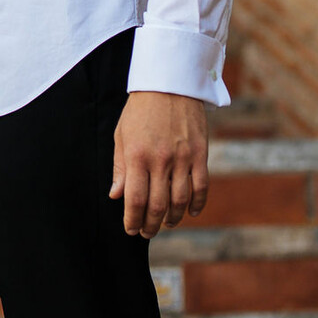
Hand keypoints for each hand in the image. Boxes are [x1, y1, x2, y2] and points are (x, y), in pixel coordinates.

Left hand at [110, 91, 209, 237]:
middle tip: (147, 232)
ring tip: (166, 224)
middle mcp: (160, 160)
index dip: (132, 220)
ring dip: (173, 218)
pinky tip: (190, 212)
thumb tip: (116, 195)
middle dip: (150, 224)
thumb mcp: (122, 135)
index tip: (130, 230)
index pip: (134, 199)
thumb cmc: (140, 110)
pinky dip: (197, 204)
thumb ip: (120, 167)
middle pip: (157, 204)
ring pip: (180, 200)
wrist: (169, 85)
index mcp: (136, 156)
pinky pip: (201, 187)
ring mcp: (182, 158)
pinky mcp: (200, 154)